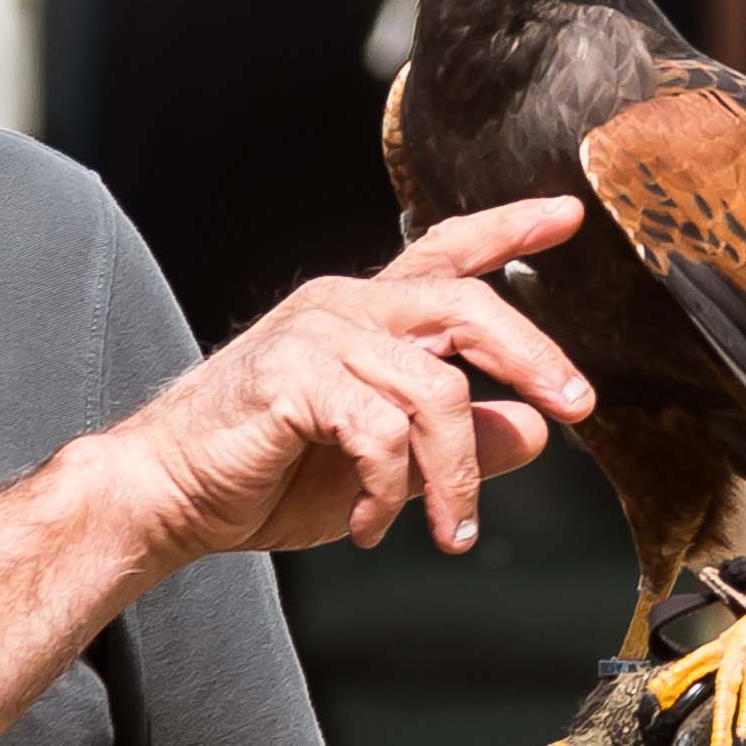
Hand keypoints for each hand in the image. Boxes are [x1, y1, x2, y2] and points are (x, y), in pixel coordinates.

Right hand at [123, 200, 597, 557]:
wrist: (168, 495)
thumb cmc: (266, 475)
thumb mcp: (386, 465)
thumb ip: (460, 442)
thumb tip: (535, 429)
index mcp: (366, 315)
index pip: (446, 253)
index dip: (508, 230)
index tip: (565, 215)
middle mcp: (345, 307)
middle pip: (468, 307)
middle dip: (534, 356)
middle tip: (577, 407)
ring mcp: (316, 334)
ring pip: (437, 391)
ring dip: (454, 476)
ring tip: (447, 530)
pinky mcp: (291, 374)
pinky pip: (381, 432)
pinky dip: (390, 492)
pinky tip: (372, 525)